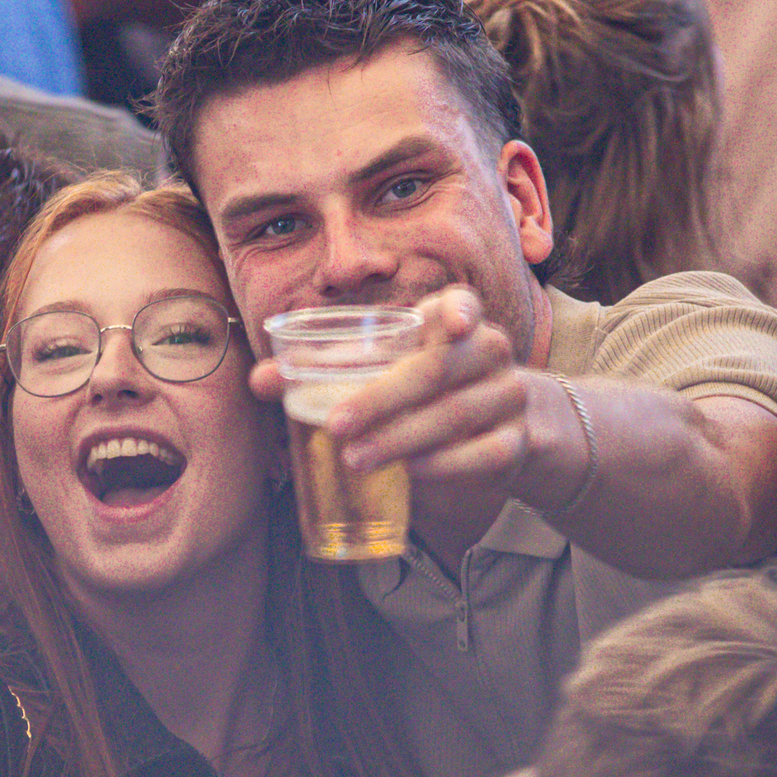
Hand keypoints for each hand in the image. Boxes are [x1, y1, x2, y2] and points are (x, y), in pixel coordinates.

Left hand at [250, 288, 531, 498]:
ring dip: (402, 437)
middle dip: (383, 396)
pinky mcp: (517, 442)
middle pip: (438, 369)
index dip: (459, 310)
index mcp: (455, 321)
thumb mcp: (389, 368)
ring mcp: (508, 397)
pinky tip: (412, 472)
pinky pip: (485, 454)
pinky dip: (446, 464)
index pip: (463, 304)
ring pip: (456, 414)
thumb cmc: (428, 386)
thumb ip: (327, 369)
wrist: (508, 425)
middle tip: (336, 424)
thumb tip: (259, 380)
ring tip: (355, 458)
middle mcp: (489, 351)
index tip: (450, 322)